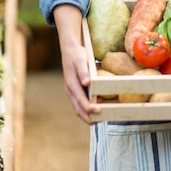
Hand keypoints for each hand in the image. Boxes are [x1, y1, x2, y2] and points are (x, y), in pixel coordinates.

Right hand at [54, 3, 100, 123]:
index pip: (80, 101)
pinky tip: (97, 107)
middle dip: (89, 117)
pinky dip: (87, 108)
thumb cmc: (77, 55)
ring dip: (88, 115)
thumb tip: (87, 83)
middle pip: (78, 109)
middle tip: (101, 120)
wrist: (69, 50)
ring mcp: (71, 92)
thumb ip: (84, 71)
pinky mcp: (74, 91)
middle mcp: (70, 90)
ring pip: (78, 108)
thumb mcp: (81, 60)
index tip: (99, 111)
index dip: (89, 108)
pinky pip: (79, 103)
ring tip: (100, 118)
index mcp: (71, 84)